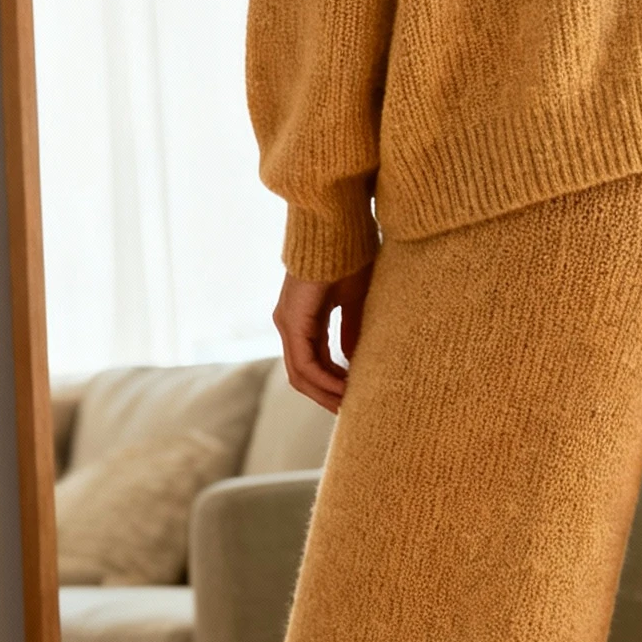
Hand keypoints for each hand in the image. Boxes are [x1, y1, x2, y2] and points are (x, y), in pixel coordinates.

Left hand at [274, 261, 374, 414]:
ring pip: (301, 373)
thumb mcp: (354, 303)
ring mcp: (287, 323)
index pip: (310, 363)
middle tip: (349, 410)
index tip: (353, 397)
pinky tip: (345, 386)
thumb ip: (350, 332)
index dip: (331, 383)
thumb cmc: (350, 259)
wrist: (339, 231)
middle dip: (326, 395)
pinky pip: (305, 362)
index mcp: (302, 319)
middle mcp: (289, 324)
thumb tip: (351, 361)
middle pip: (302, 374)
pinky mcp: (292, 321)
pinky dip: (325, 379)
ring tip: (349, 403)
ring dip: (325, 392)